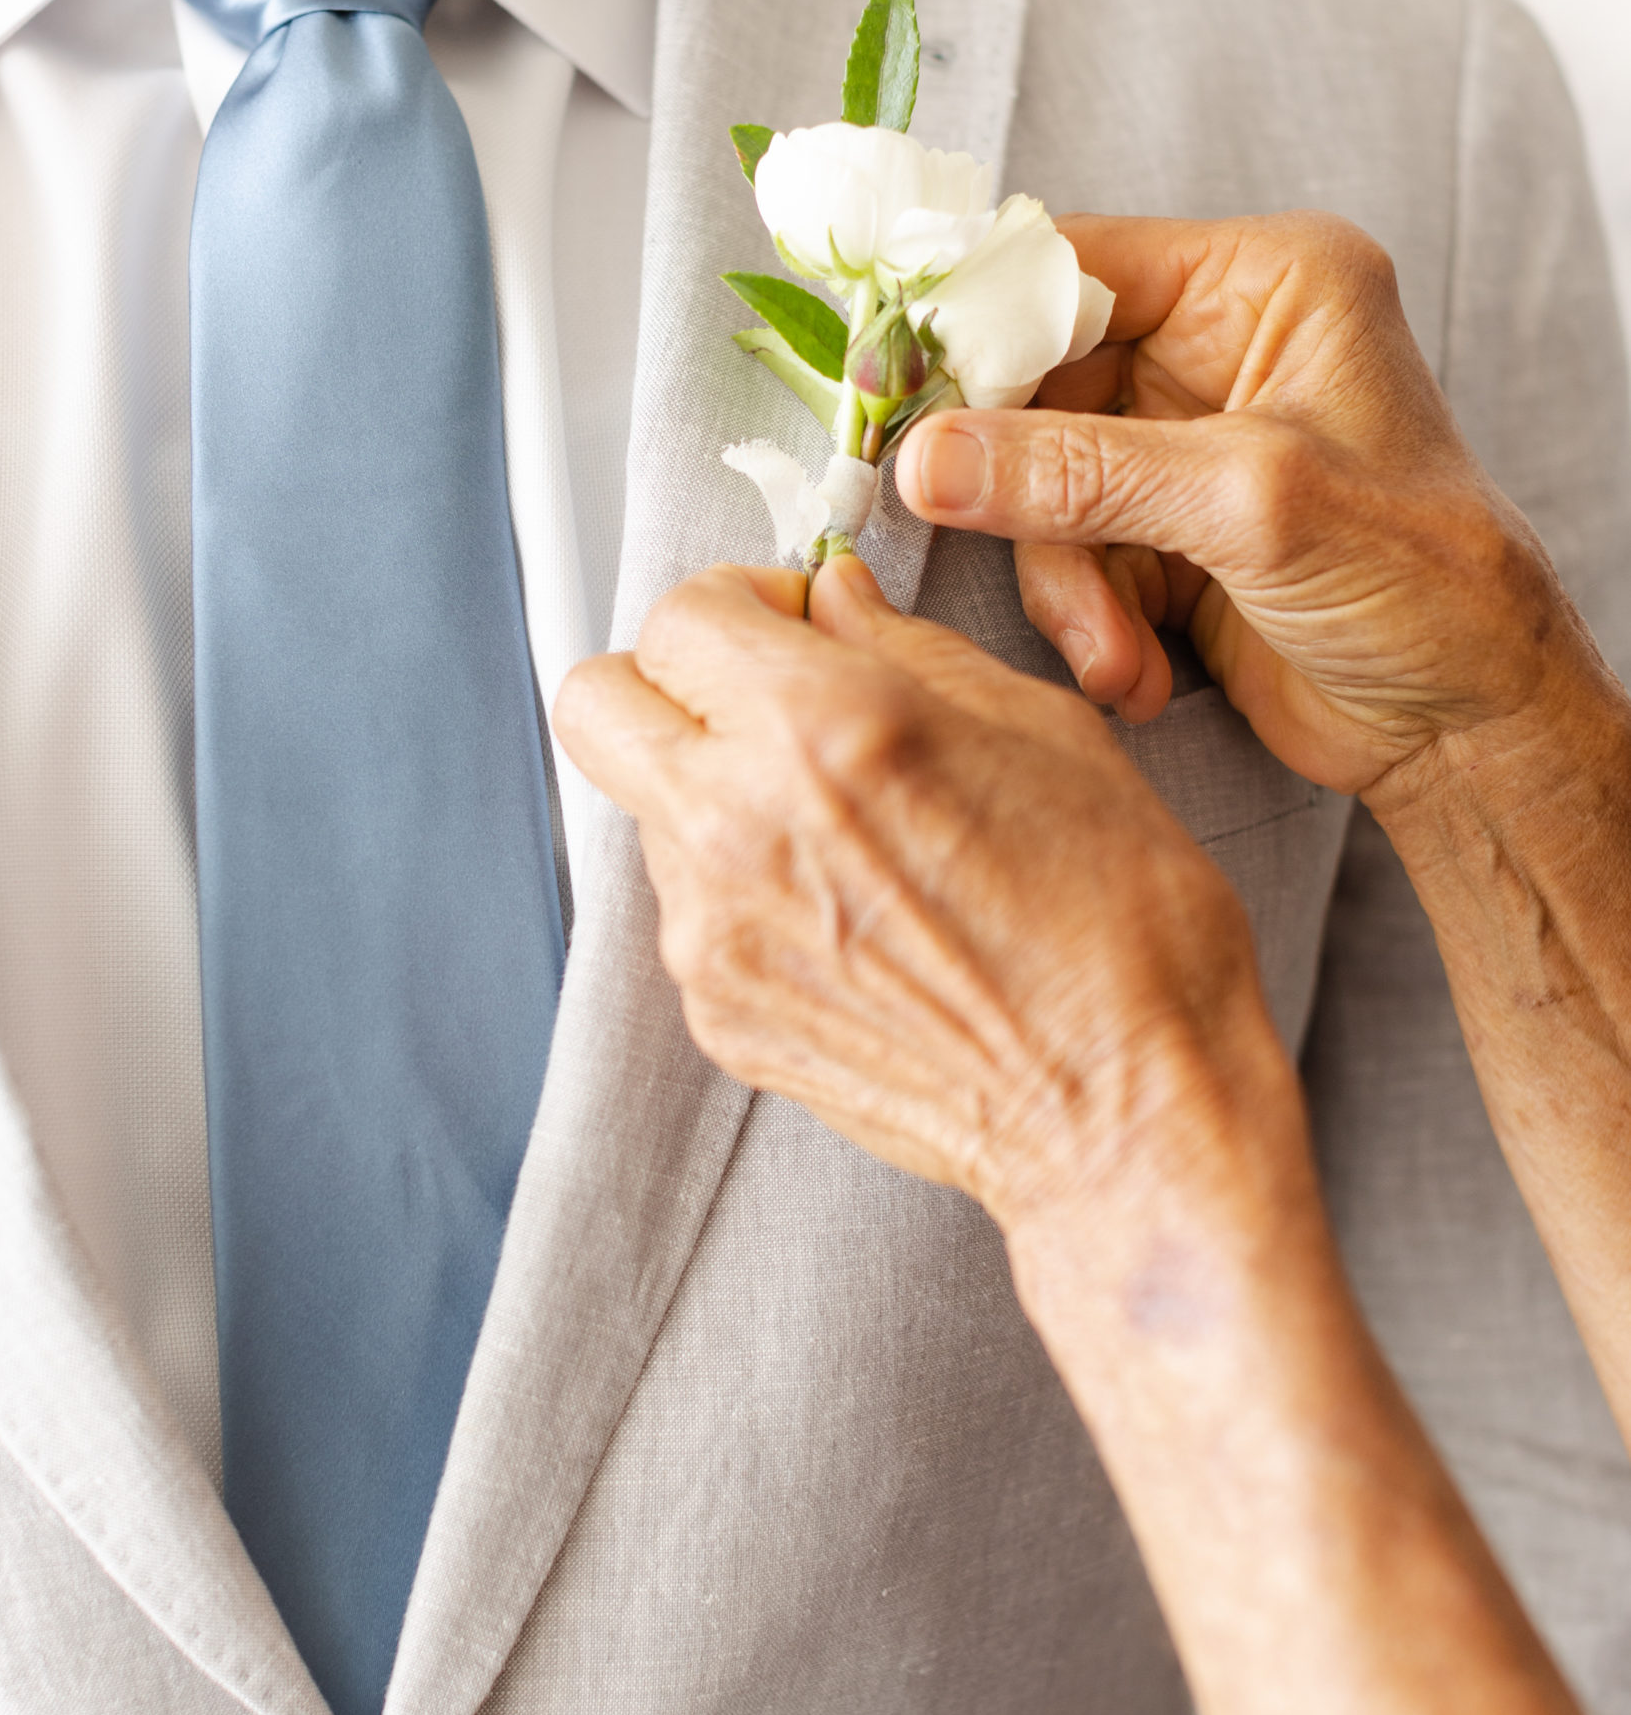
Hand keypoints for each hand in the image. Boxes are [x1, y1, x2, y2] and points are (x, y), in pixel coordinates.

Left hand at [554, 555, 1305, 1267]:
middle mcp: (737, 827)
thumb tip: (839, 607)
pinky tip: (847, 911)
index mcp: (819, 730)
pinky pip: (688, 912)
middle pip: (596, 703)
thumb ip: (908, 650)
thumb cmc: (1116, 933)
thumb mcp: (1042, 732)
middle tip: (755, 697)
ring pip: (643, 810)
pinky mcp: (717, 1015)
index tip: (785, 626)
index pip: (679, 614)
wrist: (1118, 1110)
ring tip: (838, 829)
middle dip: (665, 679)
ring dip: (710, 791)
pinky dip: (742, 890)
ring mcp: (712, 933)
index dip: (738, 604)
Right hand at [894, 210, 1605, 801]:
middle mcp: (1217, 347)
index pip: (1072, 265)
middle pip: (1037, 390)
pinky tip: (1141, 675)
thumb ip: (1081, 474)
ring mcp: (1185, 445)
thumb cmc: (1421, 580)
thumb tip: (926, 460)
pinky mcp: (1165, 534)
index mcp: (1262, 283)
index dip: (976, 328)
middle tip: (1005, 554)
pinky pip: (1069, 559)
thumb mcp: (1248, 505)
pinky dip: (1092, 626)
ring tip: (1117, 657)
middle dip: (1030, 500)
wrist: (1465, 724)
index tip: (894, 396)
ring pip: (1042, 490)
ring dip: (1067, 587)